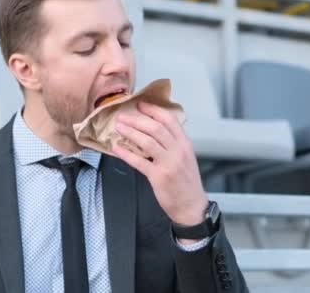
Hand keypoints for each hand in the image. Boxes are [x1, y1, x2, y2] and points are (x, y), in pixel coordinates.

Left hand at [112, 101, 207, 230]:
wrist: (192, 206)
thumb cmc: (187, 183)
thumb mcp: (186, 158)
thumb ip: (174, 143)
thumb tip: (155, 130)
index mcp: (185, 144)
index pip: (169, 120)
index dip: (153, 110)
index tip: (141, 104)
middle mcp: (178, 151)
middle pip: (155, 128)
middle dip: (137, 119)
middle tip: (124, 115)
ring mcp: (168, 164)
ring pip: (146, 141)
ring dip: (130, 132)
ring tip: (118, 127)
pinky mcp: (158, 177)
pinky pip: (139, 161)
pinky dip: (126, 153)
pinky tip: (117, 148)